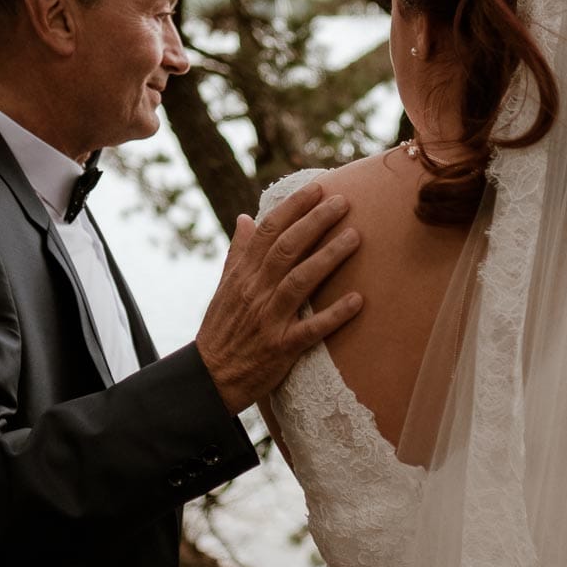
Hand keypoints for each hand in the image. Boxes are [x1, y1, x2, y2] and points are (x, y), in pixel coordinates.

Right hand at [197, 181, 363, 413]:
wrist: (209, 378)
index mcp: (242, 275)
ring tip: (356, 237)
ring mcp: (268, 320)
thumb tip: (244, 218)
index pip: (268, 232)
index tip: (317, 187)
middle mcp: (255, 292)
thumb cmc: (221, 330)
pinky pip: (310, 329)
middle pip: (287, 249)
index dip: (293, 207)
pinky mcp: (281, 348)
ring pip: (299, 281)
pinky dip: (333, 315)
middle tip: (344, 201)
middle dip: (316, 222)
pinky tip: (357, 300)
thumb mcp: (224, 288)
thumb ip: (237, 253)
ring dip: (328, 258)